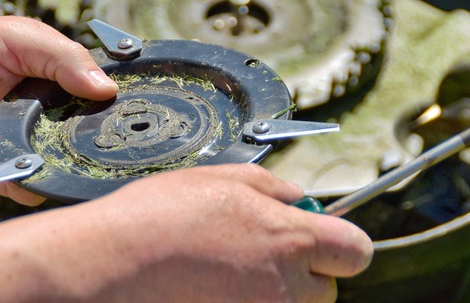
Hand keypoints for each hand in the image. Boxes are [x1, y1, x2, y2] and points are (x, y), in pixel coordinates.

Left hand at [0, 14, 118, 203]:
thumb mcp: (20, 40)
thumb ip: (65, 59)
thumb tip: (107, 90)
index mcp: (61, 79)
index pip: (102, 94)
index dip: (119, 101)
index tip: (137, 107)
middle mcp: (52, 115)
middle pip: (91, 134)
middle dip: (97, 139)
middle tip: (101, 138)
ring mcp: (31, 144)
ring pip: (65, 164)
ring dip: (66, 164)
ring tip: (53, 152)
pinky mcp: (5, 171)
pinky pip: (29, 187)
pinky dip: (30, 185)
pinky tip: (24, 171)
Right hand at [72, 164, 373, 301]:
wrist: (111, 264)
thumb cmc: (160, 216)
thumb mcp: (224, 178)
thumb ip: (276, 187)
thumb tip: (300, 199)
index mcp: (290, 238)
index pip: (357, 251)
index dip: (342, 243)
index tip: (322, 239)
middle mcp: (286, 286)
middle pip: (327, 290)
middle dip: (305, 274)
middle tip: (264, 256)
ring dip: (278, 294)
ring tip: (232, 273)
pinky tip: (217, 289)